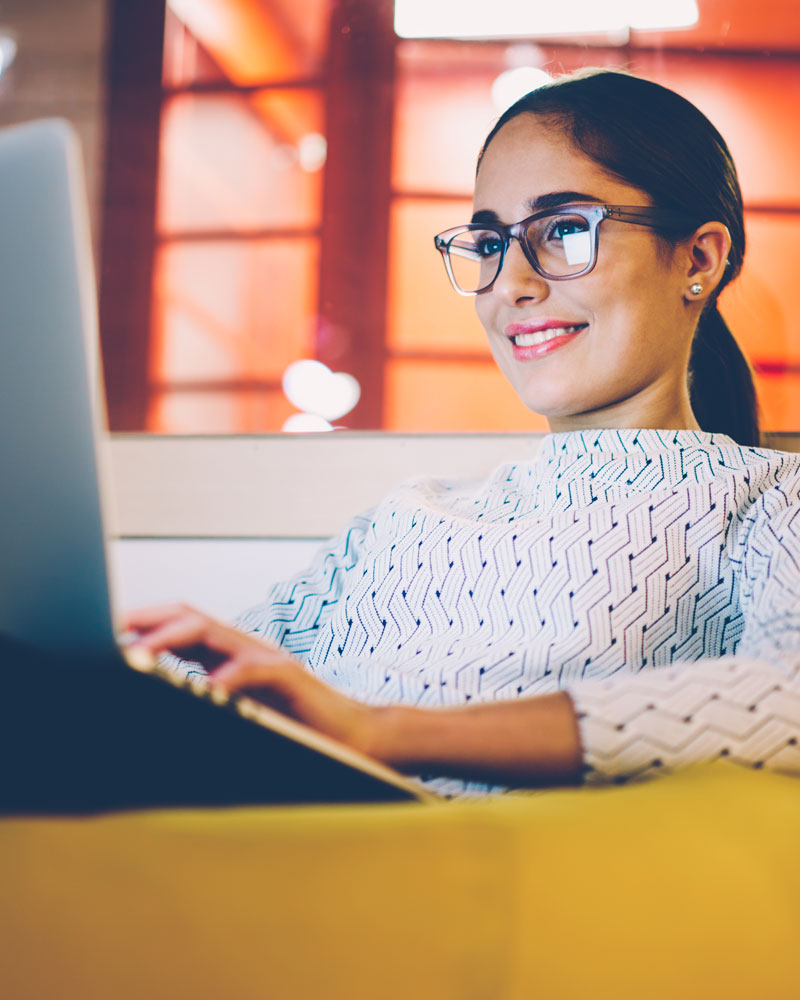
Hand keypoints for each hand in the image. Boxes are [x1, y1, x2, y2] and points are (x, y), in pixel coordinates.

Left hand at [121, 604, 379, 756]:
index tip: (108, 634)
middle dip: (148, 621)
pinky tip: (207, 690)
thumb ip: (211, 704)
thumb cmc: (297, 730)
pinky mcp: (290, 677)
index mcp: (231, 655)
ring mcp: (268, 658)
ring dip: (173, 640)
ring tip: (141, 655)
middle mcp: (247, 648)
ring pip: (214, 633)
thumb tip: (162, 709)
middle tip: (112, 634)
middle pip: (190, 617)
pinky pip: (252, 671)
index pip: (182, 626)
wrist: (356, 739)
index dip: (145, 624)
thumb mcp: (244, 714)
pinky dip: (226, 678)